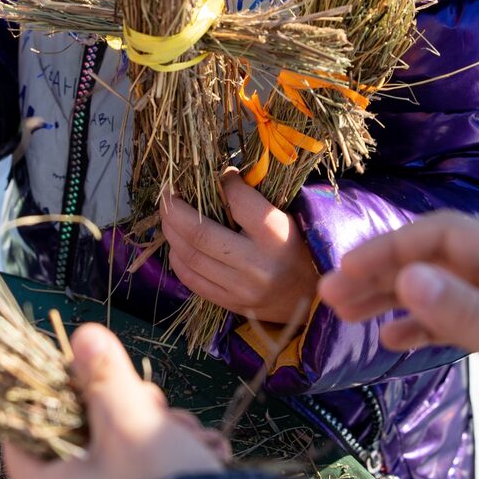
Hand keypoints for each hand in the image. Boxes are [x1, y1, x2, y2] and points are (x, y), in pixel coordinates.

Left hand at [1, 323, 225, 478]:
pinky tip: (207, 452)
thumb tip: (83, 334)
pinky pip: (145, 473)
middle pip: (83, 429)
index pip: (27, 421)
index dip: (59, 387)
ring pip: (122, 446)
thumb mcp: (128, 423)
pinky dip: (174, 456)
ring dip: (161, 429)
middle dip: (129, 406)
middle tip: (159, 407)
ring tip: (194, 436)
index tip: (93, 369)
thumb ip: (104, 376)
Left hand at [159, 173, 319, 325]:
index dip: (221, 182)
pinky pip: (191, 279)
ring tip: (168, 215)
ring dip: (171, 232)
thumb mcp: (286, 218)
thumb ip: (254, 200)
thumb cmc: (296, 249)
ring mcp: (240, 288)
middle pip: (199, 233)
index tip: (216, 175)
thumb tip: (217, 176)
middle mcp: (256, 264)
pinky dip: (177, 257)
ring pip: (189, 256)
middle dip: (174, 209)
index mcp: (276, 236)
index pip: (237, 201)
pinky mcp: (230, 304)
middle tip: (167, 194)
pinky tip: (177, 243)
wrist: (310, 299)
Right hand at [318, 213, 478, 444]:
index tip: (342, 274)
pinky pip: (461, 313)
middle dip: (383, 273)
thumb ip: (465, 313)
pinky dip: (424, 323)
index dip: (388, 250)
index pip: (441, 236)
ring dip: (395, 297)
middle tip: (329, 297)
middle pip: (437, 256)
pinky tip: (392, 340)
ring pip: (443, 284)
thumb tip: (406, 277)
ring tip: (347, 317)